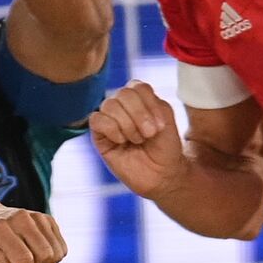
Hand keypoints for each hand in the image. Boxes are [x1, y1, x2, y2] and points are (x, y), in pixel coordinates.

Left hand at [0, 202, 67, 262]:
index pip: (23, 257)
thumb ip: (1, 261)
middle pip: (45, 254)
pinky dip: (53, 257)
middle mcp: (21, 218)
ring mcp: (36, 216)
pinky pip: (61, 247)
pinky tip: (38, 256)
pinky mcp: (47, 219)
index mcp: (1, 228)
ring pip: (56, 251)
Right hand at [89, 80, 185, 199]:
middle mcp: (122, 105)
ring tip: (137, 140)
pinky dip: (112, 130)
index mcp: (140, 98)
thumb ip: (153, 102)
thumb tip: (130, 100)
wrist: (161, 175)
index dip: (149, 105)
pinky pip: (96, 119)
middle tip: (149, 135)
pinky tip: (121, 142)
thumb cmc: (165, 148)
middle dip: (139, 115)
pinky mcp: (99, 135)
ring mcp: (109, 119)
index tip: (160, 126)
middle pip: (123, 94)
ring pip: (109, 105)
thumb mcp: (166, 120)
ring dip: (127, 125)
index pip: (138, 87)